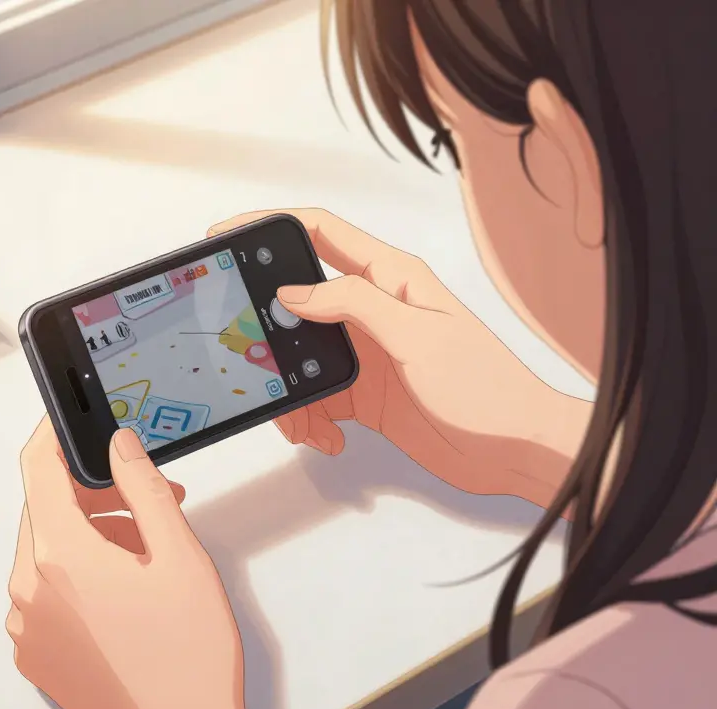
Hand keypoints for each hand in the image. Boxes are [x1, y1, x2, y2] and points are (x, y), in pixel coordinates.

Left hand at [7, 418, 246, 708]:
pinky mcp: (34, 653)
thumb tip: (118, 446)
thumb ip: (144, 488)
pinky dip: (75, 578)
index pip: (37, 469)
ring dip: (88, 538)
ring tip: (145, 555)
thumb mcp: (179, 557)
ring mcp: (26, 626)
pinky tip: (123, 593)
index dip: (52, 435)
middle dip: (92, 496)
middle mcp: (28, 591)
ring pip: (45, 552)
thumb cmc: (187, 661)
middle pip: (44, 512)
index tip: (67, 420)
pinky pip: (43, 593)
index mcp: (59, 557)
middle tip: (146, 502)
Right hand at [208, 209, 591, 506]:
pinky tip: (328, 438)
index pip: (319, 232)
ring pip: (299, 357)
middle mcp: (373, 309)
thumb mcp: (417, 335)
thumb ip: (354, 303)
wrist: (514, 450)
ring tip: (302, 422)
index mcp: (390, 278)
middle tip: (245, 350)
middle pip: (297, 300)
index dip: (270, 225)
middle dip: (266, 327)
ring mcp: (366, 352)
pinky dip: (310, 420)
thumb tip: (294, 289)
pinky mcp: (365, 394)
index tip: (227, 234)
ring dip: (289, 390)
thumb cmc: (485, 387)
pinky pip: (315, 398)